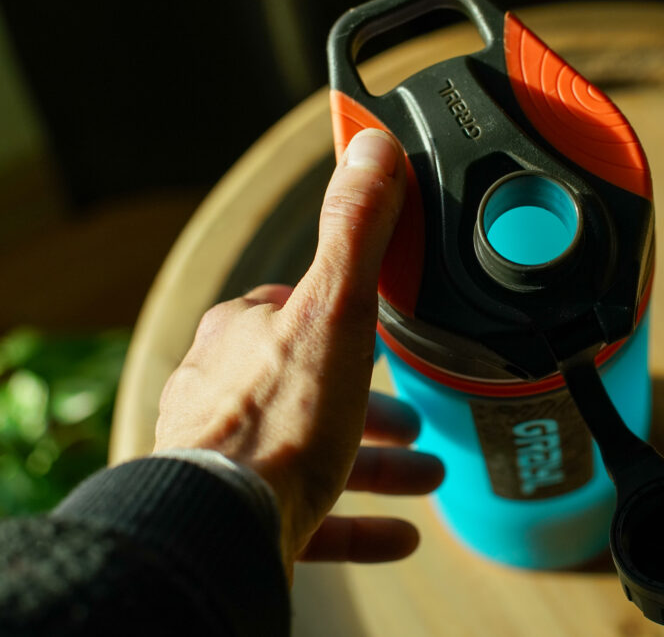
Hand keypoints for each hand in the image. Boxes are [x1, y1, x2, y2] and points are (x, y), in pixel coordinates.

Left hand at [153, 129, 442, 572]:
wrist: (225, 524)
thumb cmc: (278, 416)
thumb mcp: (333, 308)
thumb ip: (356, 229)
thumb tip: (369, 144)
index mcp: (245, 336)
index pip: (295, 310)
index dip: (344, 316)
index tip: (380, 329)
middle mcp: (227, 393)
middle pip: (312, 385)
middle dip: (369, 398)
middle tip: (411, 412)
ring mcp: (235, 460)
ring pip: (316, 454)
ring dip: (374, 460)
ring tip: (424, 470)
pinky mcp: (248, 518)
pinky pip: (313, 518)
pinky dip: (360, 522)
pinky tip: (398, 533)